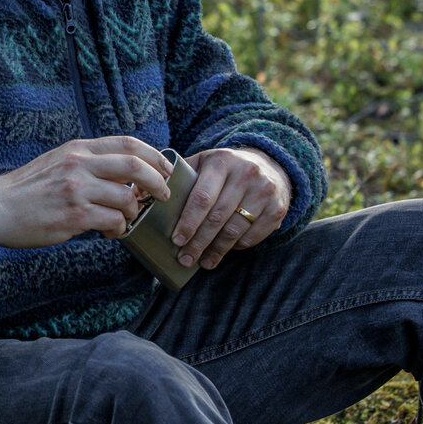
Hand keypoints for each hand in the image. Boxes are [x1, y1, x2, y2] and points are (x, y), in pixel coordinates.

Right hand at [0, 136, 173, 247]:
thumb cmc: (28, 189)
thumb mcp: (57, 161)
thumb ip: (88, 162)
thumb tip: (126, 173)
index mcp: (77, 149)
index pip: (127, 144)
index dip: (154, 156)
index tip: (165, 169)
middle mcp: (78, 165)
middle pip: (135, 166)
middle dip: (157, 182)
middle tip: (162, 195)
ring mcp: (76, 190)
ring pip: (127, 198)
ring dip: (134, 212)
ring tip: (125, 219)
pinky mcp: (74, 216)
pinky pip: (112, 220)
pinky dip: (118, 228)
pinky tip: (109, 231)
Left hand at [171, 147, 290, 270]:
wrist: (268, 166)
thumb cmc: (225, 169)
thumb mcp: (204, 163)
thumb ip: (180, 177)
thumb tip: (144, 198)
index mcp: (222, 162)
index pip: (202, 197)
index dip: (188, 222)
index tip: (176, 240)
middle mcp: (246, 174)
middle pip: (218, 217)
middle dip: (199, 242)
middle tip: (185, 258)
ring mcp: (265, 192)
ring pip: (235, 230)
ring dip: (216, 250)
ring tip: (203, 262)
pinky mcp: (278, 209)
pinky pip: (253, 236)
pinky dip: (236, 247)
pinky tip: (223, 252)